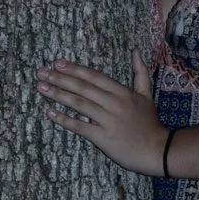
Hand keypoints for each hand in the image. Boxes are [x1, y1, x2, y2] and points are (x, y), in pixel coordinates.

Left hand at [33, 49, 166, 176]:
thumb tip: (136, 50)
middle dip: (59, 78)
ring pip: (79, 104)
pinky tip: (50, 113)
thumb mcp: (146, 94)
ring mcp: (107, 120)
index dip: (75, 69)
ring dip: (58, 94)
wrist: (157, 149)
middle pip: (82, 87)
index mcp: (121, 91)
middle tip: (41, 72)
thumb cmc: (149, 122)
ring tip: (41, 87)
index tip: (57, 63)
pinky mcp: (102, 138)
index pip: (94, 76)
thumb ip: (140, 71)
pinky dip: (64, 120)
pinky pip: (80, 127)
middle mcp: (113, 103)